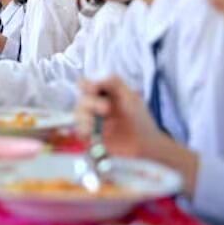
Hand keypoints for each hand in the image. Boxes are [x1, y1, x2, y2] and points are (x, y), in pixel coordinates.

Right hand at [76, 77, 197, 194]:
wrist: (146, 147)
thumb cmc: (141, 121)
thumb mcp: (130, 97)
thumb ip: (114, 83)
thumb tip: (93, 78)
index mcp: (106, 95)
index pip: (88, 85)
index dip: (87, 85)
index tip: (91, 88)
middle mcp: (96, 107)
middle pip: (81, 99)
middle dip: (90, 103)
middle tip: (105, 110)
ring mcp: (93, 122)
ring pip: (77, 114)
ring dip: (84, 118)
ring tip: (94, 125)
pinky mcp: (90, 137)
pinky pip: (78, 131)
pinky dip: (82, 131)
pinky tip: (89, 134)